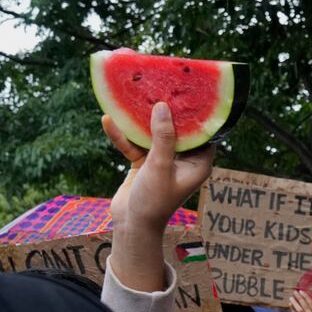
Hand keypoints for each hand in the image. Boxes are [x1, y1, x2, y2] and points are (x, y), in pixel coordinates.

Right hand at [103, 102, 216, 229]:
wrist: (132, 225)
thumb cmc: (154, 200)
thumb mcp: (160, 165)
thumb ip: (162, 137)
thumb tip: (163, 107)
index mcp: (198, 165)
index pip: (203, 135)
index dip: (198, 116)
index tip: (190, 94)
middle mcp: (183, 162)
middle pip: (176, 131)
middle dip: (167, 113)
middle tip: (160, 86)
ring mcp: (162, 162)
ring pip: (153, 136)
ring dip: (141, 121)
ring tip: (133, 97)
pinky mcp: (144, 164)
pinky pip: (134, 146)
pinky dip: (123, 136)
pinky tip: (108, 120)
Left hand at [290, 291, 311, 311]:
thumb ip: (309, 309)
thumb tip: (301, 298)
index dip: (306, 297)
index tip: (301, 291)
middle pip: (305, 306)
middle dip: (299, 298)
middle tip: (295, 292)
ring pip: (300, 310)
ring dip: (295, 303)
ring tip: (291, 297)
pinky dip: (292, 309)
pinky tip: (290, 304)